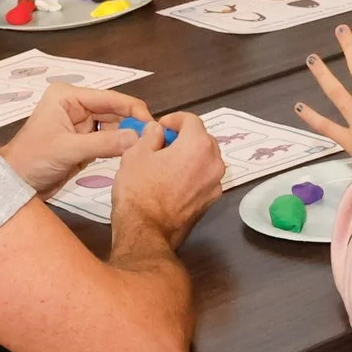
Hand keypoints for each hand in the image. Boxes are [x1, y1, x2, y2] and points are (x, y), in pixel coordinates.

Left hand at [0, 86, 154, 195]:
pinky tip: (131, 154)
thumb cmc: (32, 160)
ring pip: (114, 127)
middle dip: (132, 124)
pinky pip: (108, 141)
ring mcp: (80, 125)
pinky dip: (119, 148)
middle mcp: (76, 107)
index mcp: (68, 98)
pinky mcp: (84, 143)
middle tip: (154, 139)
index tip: (152, 123)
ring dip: (127, 137)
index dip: (132, 108)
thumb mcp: (69, 150)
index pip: (108, 98)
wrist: (15, 184)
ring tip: (145, 148)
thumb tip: (137, 138)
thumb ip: (104, 143)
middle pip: (114, 111)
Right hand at [111, 111, 224, 247]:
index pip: (191, 120)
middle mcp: (213, 164)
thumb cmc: (139, 191)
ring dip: (188, 157)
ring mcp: (214, 185)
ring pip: (204, 161)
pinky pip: (202, 180)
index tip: (161, 126)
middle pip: (202, 140)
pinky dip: (191, 175)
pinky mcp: (209, 202)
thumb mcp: (136, 153)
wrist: (145, 232)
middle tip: (161, 143)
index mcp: (198, 146)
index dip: (174, 119)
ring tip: (165, 163)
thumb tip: (157, 130)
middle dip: (183, 138)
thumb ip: (150, 135)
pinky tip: (171, 182)